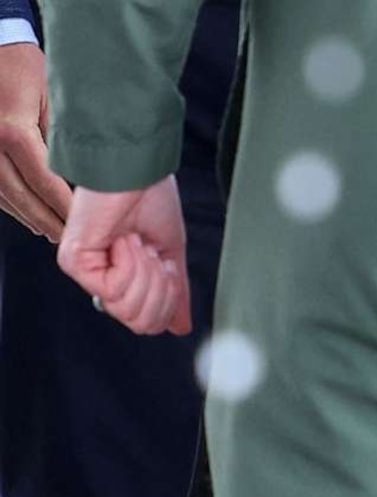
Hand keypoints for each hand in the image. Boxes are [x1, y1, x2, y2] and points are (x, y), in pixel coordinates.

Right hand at [0, 42, 69, 241]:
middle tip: (74, 240)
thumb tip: (82, 177)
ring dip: (31, 217)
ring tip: (56, 230)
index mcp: (13, 131)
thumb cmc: (25, 67)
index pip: (45, 183)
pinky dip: (13, 205)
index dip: (66, 208)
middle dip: (49, 221)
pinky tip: (32, 214)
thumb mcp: (53, 98)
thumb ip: (62, 138)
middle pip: (22, 199)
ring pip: (5, 199)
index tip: (85, 226)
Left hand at [56, 179, 189, 335]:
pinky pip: (113, 288)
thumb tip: (181, 326)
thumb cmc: (151, 198)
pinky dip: (129, 262)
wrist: (137, 170)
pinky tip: (123, 238)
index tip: (166, 265)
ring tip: (136, 242)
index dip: (168, 301)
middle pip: (140, 323)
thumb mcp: (171, 251)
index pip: (148, 323)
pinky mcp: (75, 263)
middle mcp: (102, 279)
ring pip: (127, 309)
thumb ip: (175, 290)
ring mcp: (87, 273)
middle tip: (152, 254)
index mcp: (124, 277)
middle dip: (159, 288)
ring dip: (144, 272)